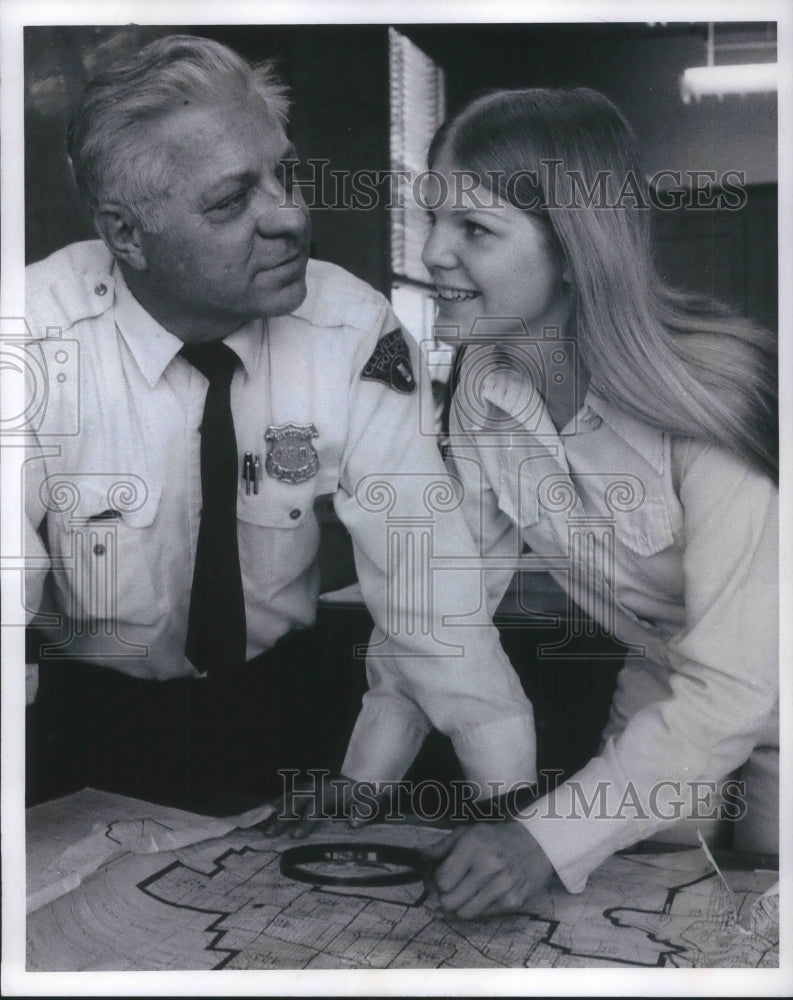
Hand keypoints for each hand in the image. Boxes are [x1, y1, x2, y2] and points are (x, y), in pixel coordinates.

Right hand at [259, 772, 368, 839]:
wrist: (364, 777)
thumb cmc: (367, 795)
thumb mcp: (371, 803)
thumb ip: (363, 812)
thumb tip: (354, 823)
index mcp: (333, 791)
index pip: (316, 805)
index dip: (306, 820)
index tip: (295, 836)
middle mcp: (319, 786)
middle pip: (298, 800)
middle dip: (283, 816)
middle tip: (271, 833)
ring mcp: (311, 786)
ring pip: (290, 796)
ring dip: (276, 810)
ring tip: (263, 825)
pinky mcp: (307, 789)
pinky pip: (289, 795)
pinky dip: (277, 804)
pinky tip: (266, 814)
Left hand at [424, 820, 554, 919]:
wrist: (537, 844)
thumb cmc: (497, 838)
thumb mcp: (468, 833)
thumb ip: (441, 846)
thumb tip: (418, 855)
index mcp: (474, 845)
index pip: (442, 879)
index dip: (434, 882)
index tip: (436, 879)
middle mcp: (489, 865)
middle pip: (449, 900)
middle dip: (443, 897)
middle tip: (447, 890)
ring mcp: (502, 885)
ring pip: (464, 912)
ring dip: (457, 906)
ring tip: (462, 893)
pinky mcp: (513, 901)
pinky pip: (482, 916)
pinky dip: (475, 909)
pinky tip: (478, 896)